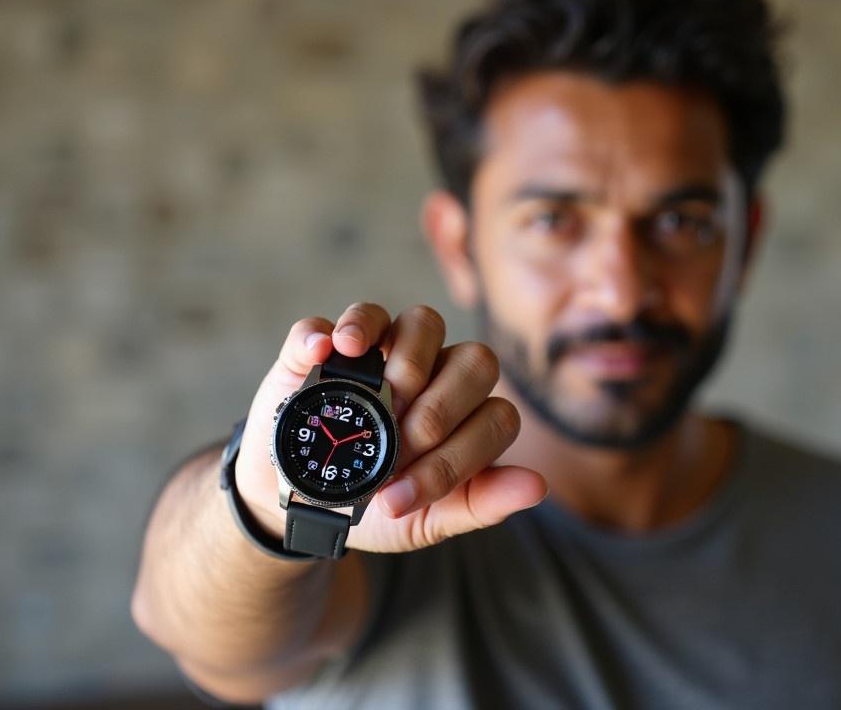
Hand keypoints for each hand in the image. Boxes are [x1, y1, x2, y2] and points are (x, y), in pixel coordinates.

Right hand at [234, 304, 547, 553]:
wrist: (303, 505)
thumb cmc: (375, 507)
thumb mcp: (427, 520)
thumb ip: (480, 503)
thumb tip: (537, 486)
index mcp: (468, 417)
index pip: (496, 416)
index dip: (460, 454)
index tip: (406, 493)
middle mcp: (437, 377)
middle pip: (474, 358)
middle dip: (446, 404)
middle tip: (406, 440)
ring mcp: (386, 355)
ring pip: (422, 322)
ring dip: (409, 354)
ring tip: (382, 389)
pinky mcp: (329, 346)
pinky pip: (343, 320)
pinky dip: (339, 328)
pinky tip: (328, 352)